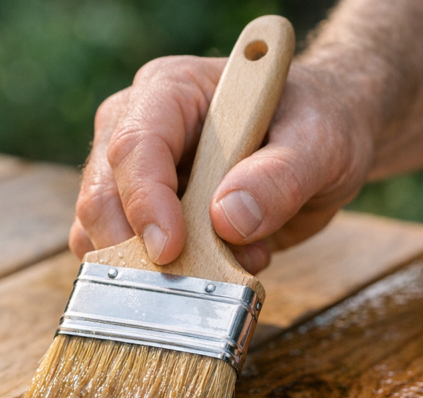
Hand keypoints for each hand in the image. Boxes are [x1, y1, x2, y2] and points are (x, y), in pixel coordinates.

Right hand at [68, 55, 378, 273]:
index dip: (146, 201)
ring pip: (102, 234)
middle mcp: (137, 126)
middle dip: (138, 248)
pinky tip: (219, 271)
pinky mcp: (141, 218)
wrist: (320, 144)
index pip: (136, 144)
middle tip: (195, 281)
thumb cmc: (318, 125)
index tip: (172, 249)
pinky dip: (160, 281)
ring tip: (230, 264)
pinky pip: (123, 261)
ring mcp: (133, 176)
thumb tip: (227, 218)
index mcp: (173, 90)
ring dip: (154, 270)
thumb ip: (280, 176)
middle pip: (102, 194)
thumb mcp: (319, 142)